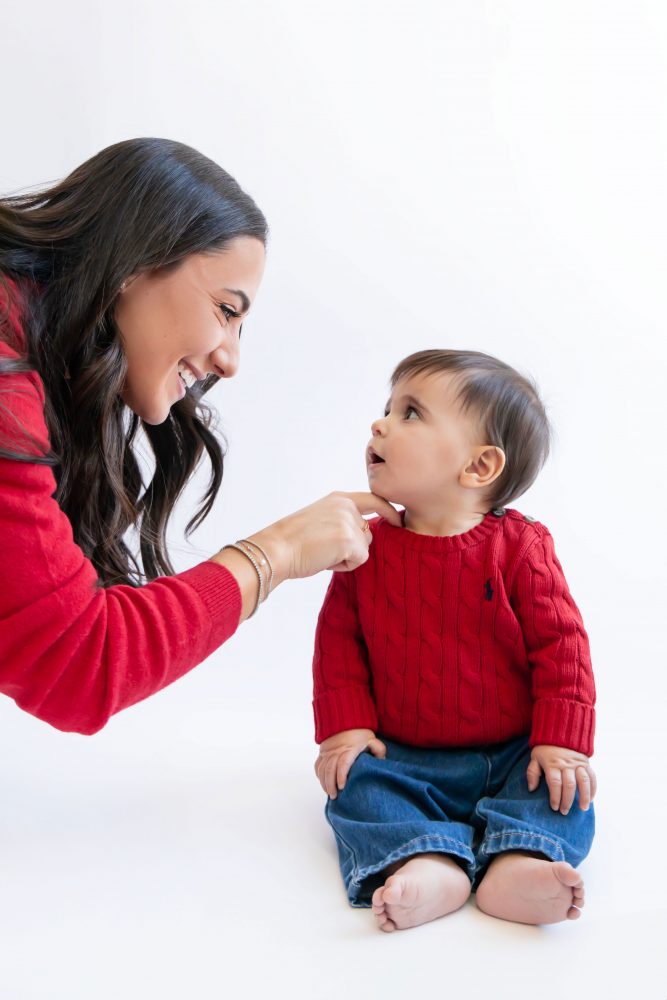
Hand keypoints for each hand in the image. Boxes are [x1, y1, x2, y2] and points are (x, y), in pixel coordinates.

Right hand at [248, 491, 401, 584]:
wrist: (276, 549)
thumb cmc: (292, 541)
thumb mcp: (320, 518)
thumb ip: (342, 520)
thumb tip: (364, 534)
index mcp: (338, 498)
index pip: (373, 500)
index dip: (387, 511)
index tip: (398, 520)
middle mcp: (346, 506)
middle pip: (368, 533)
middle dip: (352, 547)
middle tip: (324, 548)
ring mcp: (349, 522)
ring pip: (364, 548)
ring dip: (347, 557)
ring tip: (322, 552)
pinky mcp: (350, 540)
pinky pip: (359, 560)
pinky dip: (343, 566)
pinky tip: (324, 560)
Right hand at [314, 728, 386, 798]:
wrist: (345, 720)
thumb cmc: (360, 732)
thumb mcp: (372, 739)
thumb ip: (378, 750)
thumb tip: (382, 762)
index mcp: (349, 749)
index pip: (343, 763)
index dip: (341, 776)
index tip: (342, 787)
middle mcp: (336, 751)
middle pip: (330, 770)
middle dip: (331, 785)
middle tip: (335, 796)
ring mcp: (328, 752)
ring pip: (322, 769)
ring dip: (324, 783)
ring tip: (330, 793)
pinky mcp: (322, 752)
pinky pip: (318, 766)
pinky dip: (320, 776)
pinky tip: (324, 783)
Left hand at [526, 744, 596, 813]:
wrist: (560, 732)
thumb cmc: (545, 749)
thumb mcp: (535, 758)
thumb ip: (532, 773)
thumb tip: (531, 789)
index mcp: (552, 764)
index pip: (555, 783)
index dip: (555, 797)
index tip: (554, 807)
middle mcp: (566, 764)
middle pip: (569, 785)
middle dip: (567, 801)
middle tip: (564, 812)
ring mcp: (577, 763)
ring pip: (583, 781)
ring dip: (584, 796)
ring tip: (582, 809)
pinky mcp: (586, 763)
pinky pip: (592, 777)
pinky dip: (593, 789)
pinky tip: (590, 799)